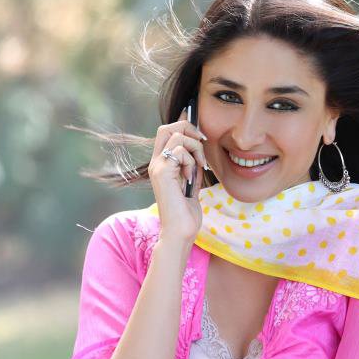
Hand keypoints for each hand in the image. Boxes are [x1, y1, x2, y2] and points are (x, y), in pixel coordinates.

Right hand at [147, 107, 209, 243]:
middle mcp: (156, 163)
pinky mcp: (162, 172)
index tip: (201, 137)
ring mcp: (157, 167)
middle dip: (189, 130)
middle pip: (168, 127)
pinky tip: (190, 178)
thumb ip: (192, 166)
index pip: (167, 132)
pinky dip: (191, 161)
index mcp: (161, 164)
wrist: (181, 231)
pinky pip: (180, 151)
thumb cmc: (186, 213)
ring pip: (178, 136)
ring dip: (195, 148)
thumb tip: (199, 149)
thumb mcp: (192, 183)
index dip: (185, 127)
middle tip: (202, 144)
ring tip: (198, 167)